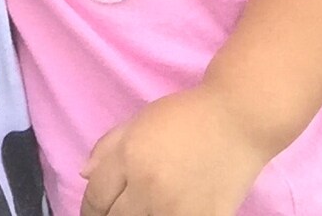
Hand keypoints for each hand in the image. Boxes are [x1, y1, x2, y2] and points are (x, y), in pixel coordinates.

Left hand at [79, 86, 269, 215]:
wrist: (237, 120)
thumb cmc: (185, 115)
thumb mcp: (139, 120)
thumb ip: (107, 146)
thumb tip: (84, 175)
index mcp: (130, 157)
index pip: (96, 197)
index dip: (89, 208)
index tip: (93, 211)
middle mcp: (148, 187)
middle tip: (112, 211)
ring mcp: (176, 209)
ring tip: (141, 209)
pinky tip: (164, 211)